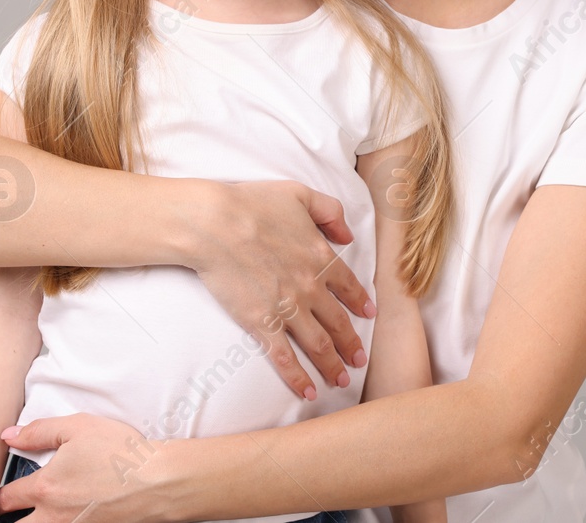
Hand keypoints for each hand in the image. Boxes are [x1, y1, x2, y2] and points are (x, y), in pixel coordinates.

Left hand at [0, 415, 166, 522]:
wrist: (159, 482)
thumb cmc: (122, 453)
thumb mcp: (79, 427)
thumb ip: (39, 431)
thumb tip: (8, 437)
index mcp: (45, 489)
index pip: (4, 499)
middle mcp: (52, 517)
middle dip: (4, 519)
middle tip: (4, 512)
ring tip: (33, 515)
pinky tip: (67, 516)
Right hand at [191, 179, 375, 400]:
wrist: (216, 224)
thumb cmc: (253, 203)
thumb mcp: (301, 194)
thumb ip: (331, 212)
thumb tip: (348, 236)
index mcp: (321, 257)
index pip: (349, 286)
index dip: (361, 303)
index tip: (369, 316)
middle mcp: (310, 287)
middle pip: (338, 322)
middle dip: (351, 343)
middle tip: (361, 360)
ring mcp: (287, 309)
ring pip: (318, 344)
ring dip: (332, 364)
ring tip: (343, 379)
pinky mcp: (261, 324)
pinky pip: (284, 358)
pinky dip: (299, 378)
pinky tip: (309, 391)